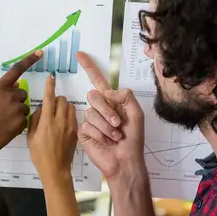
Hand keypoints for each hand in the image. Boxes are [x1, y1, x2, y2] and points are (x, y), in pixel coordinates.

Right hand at [0, 50, 43, 172]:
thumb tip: (13, 85)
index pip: (17, 70)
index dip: (29, 60)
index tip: (40, 53)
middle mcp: (10, 95)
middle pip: (21, 94)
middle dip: (17, 101)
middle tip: (5, 111)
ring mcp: (17, 108)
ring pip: (24, 107)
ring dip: (18, 113)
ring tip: (4, 121)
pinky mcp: (22, 120)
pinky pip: (24, 119)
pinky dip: (18, 123)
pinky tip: (7, 128)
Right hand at [27, 73, 76, 180]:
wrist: (56, 170)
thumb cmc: (40, 156)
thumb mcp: (31, 137)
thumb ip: (35, 120)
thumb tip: (41, 109)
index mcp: (46, 122)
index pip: (49, 98)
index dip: (49, 86)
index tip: (51, 77)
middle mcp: (60, 122)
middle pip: (62, 99)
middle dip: (56, 99)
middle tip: (51, 107)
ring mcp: (70, 126)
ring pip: (70, 106)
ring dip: (63, 107)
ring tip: (58, 116)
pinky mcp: (76, 132)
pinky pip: (73, 116)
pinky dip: (68, 116)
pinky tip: (63, 125)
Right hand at [75, 51, 145, 181]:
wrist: (125, 160)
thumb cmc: (133, 140)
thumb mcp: (136, 114)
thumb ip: (125, 96)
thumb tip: (107, 92)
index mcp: (112, 101)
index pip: (98, 81)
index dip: (89, 67)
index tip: (80, 55)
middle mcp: (99, 108)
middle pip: (94, 95)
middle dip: (107, 110)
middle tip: (117, 124)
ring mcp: (90, 120)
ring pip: (91, 112)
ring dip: (106, 126)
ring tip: (114, 136)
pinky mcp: (83, 132)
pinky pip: (86, 125)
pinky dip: (99, 134)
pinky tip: (105, 141)